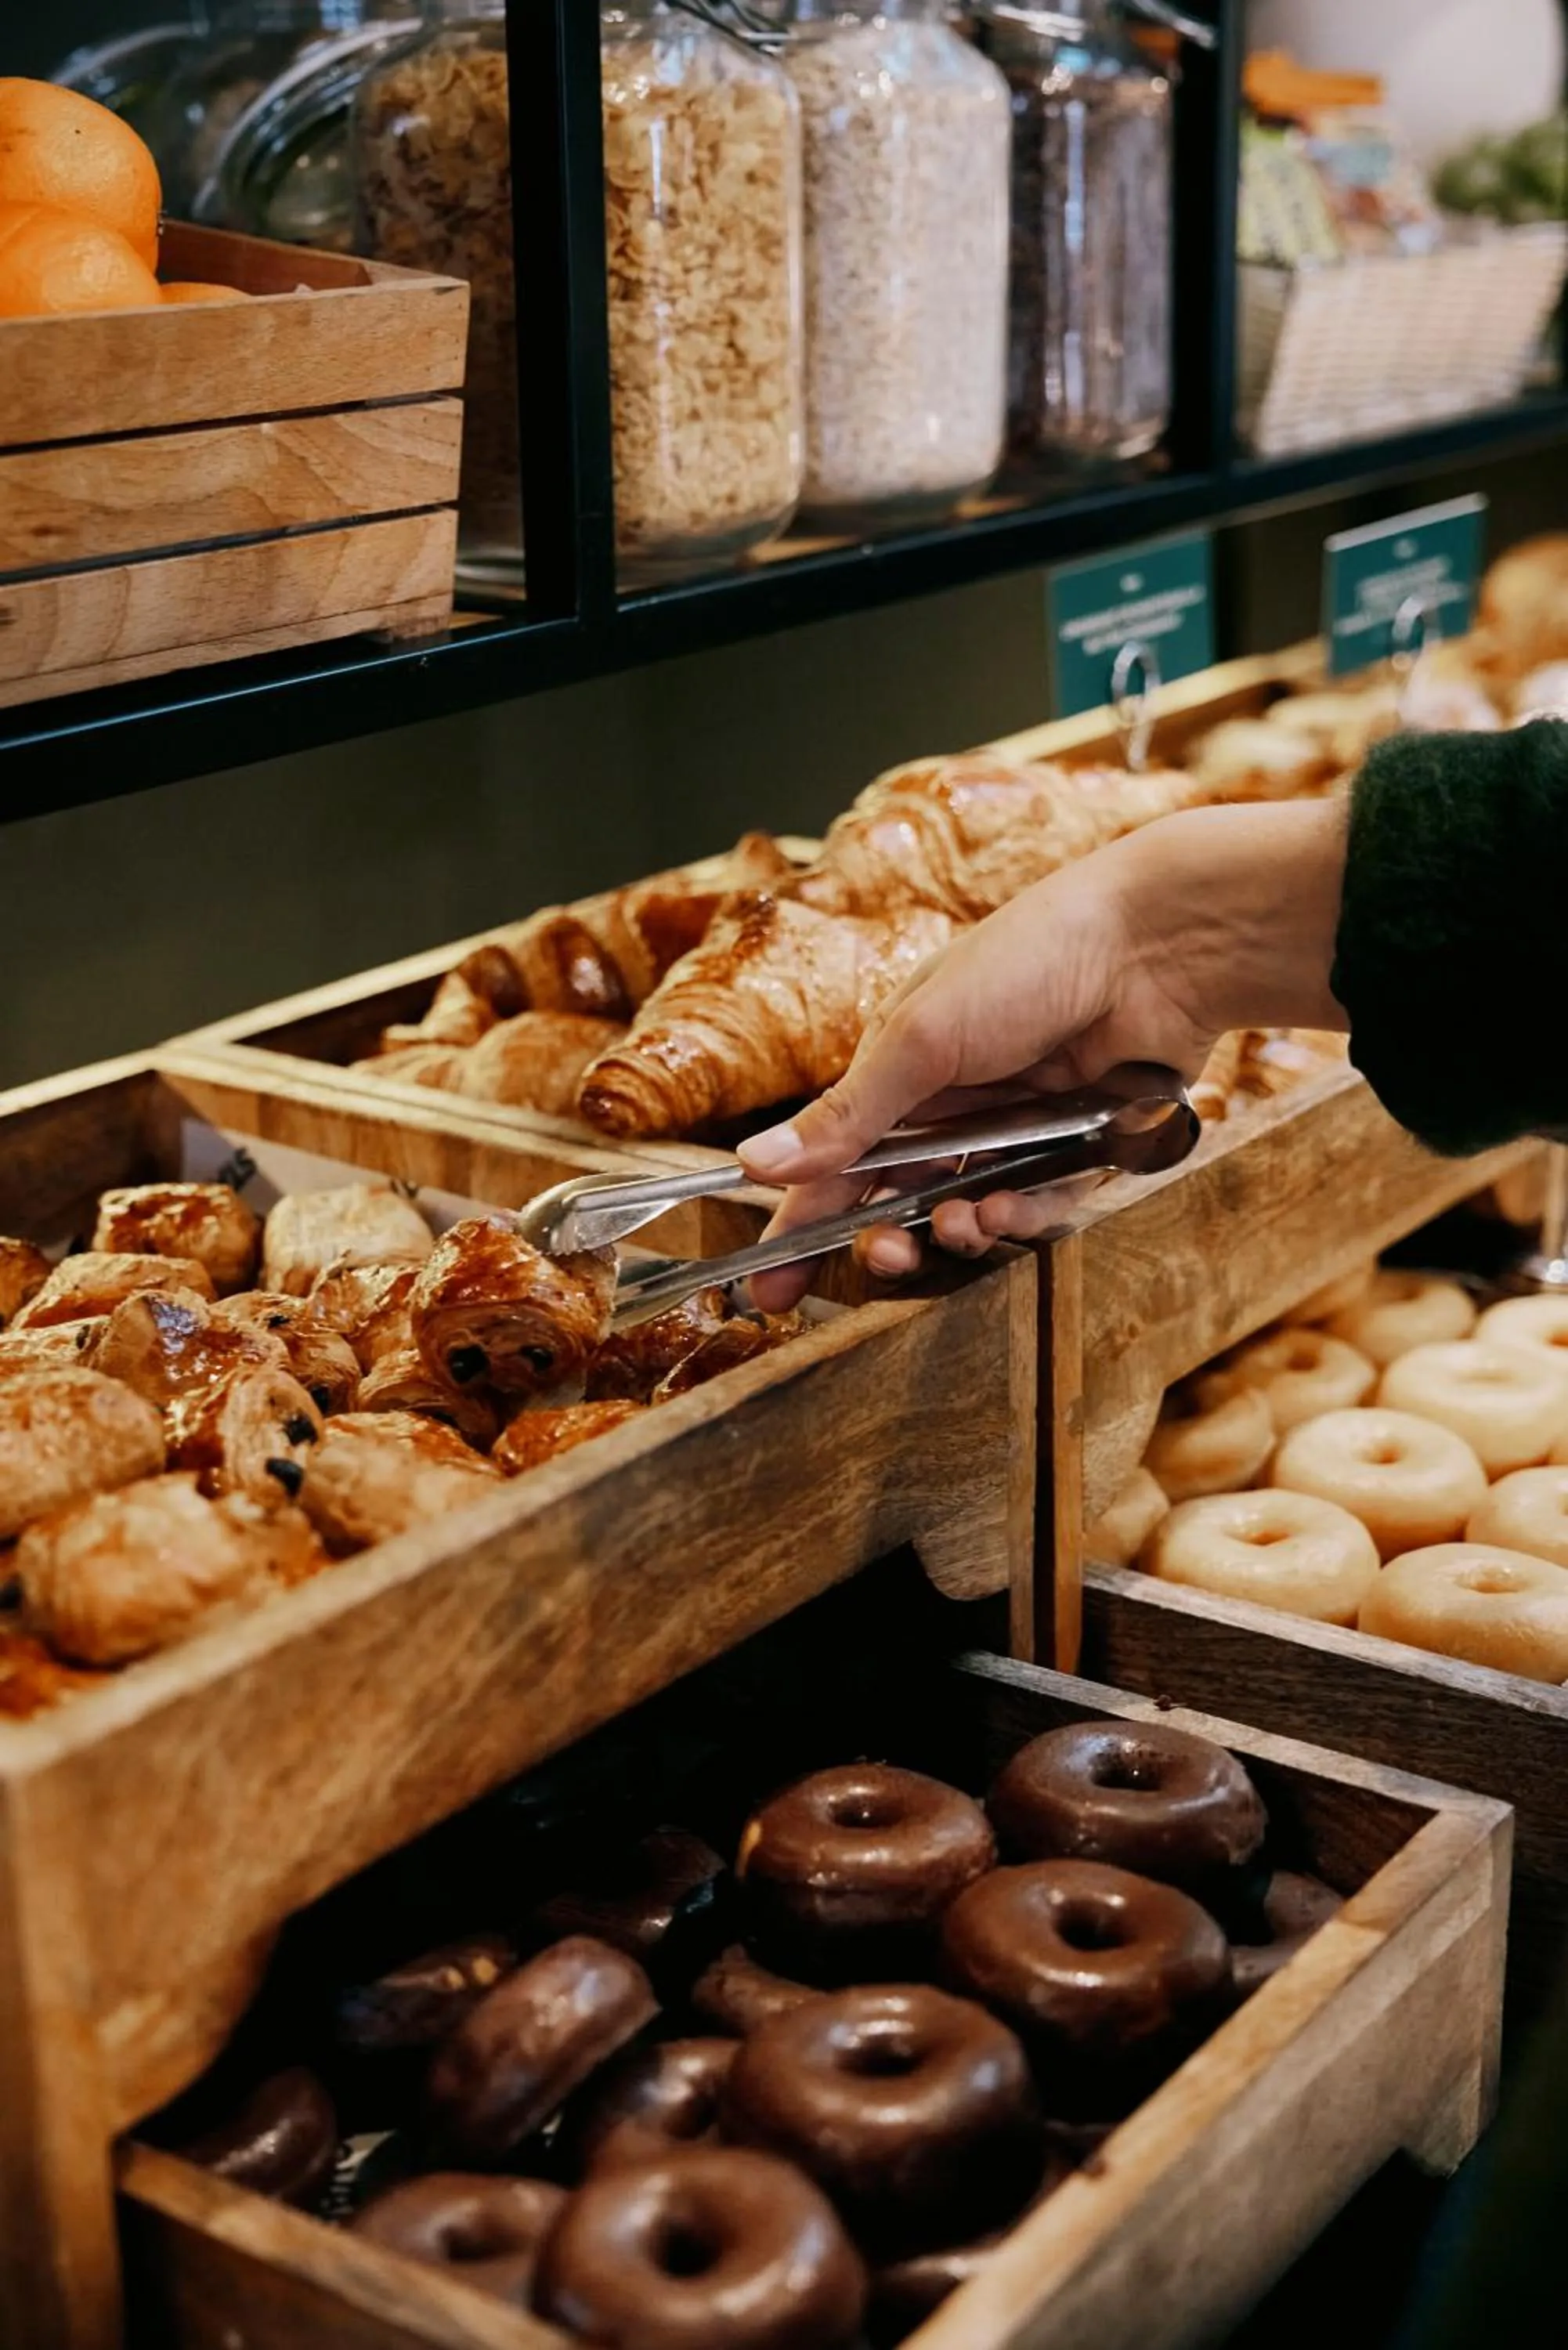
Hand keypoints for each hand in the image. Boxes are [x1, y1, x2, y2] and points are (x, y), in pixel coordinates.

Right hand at [737, 799, 1348, 1308]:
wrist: (1154, 945)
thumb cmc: (1026, 962)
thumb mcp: (918, 1040)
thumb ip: (843, 1117)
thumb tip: (753, 1167)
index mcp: (901, 1068)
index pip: (835, 1162)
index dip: (800, 1226)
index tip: (768, 1290)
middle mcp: (955, 1102)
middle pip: (898, 1198)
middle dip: (880, 1241)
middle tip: (875, 1266)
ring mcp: (1018, 1127)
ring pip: (966, 1209)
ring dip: (952, 1230)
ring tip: (954, 1227)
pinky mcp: (1080, 1146)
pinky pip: (1038, 1203)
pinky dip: (1018, 1215)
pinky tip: (1002, 1211)